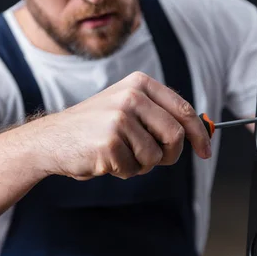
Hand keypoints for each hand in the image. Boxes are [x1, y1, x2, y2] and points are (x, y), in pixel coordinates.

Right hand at [32, 72, 212, 180]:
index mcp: (139, 84)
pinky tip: (103, 160)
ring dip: (140, 165)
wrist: (51, 139)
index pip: (183, 109)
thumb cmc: (92, 128)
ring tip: (118, 155)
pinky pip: (132, 168)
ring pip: (155, 156)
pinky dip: (121, 171)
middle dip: (170, 156)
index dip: (199, 134)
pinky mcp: (110, 141)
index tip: (205, 151)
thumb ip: (158, 116)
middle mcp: (131, 96)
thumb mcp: (125, 109)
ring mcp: (120, 118)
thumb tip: (199, 132)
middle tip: (155, 162)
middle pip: (175, 135)